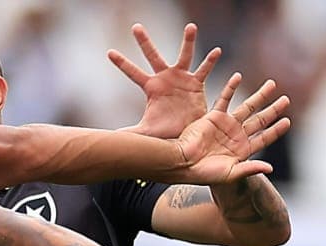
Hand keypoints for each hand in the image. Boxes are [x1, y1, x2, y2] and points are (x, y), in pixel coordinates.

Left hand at [110, 23, 222, 139]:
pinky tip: (216, 51)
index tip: (109, 52)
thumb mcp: (148, 132)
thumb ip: (132, 133)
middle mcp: (165, 78)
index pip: (133, 73)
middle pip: (153, 56)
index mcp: (151, 87)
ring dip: (188, 42)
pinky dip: (210, 61)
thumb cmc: (166, 131)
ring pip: (184, 56)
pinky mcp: (196, 83)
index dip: (122, 63)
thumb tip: (113, 139)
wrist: (188, 135)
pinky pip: (204, 70)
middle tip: (135, 27)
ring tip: (191, 27)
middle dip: (144, 42)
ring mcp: (181, 78)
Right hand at [171, 74, 290, 186]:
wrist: (183, 163)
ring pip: (247, 107)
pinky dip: (231, 87)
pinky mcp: (214, 116)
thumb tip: (270, 168)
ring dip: (260, 96)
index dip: (276, 130)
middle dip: (273, 109)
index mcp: (243, 150)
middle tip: (286, 99)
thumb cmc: (204, 173)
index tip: (287, 121)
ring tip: (272, 84)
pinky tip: (239, 77)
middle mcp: (236, 136)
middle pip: (260, 120)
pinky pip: (224, 98)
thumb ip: (250, 169)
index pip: (264, 138)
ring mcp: (226, 124)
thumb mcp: (230, 174)